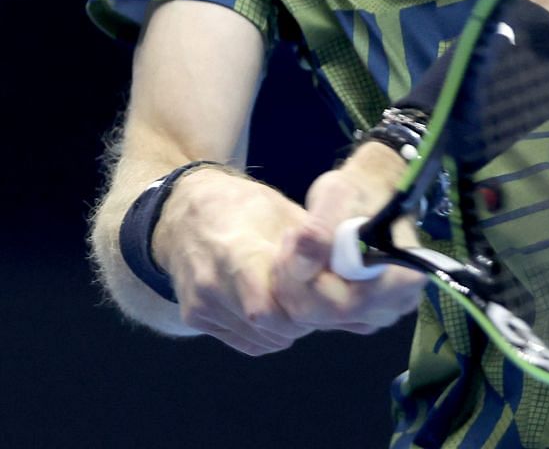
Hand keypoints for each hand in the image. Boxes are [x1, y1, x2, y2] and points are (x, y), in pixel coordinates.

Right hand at [153, 167, 318, 355]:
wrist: (182, 210)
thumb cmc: (242, 206)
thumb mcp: (286, 216)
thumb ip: (323, 253)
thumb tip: (366, 292)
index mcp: (235, 251)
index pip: (269, 306)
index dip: (306, 305)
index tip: (322, 288)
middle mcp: (212, 284)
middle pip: (271, 326)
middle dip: (303, 318)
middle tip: (313, 294)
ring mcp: (201, 304)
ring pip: (263, 339)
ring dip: (288, 326)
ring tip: (290, 293)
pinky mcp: (195, 317)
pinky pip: (247, 341)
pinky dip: (268, 331)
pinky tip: (271, 303)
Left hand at [269, 143, 426, 333]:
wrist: (367, 194)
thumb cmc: (359, 191)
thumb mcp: (338, 195)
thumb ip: (320, 231)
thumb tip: (303, 266)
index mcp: (401, 279)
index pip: (342, 303)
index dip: (309, 279)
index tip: (295, 238)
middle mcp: (394, 305)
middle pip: (327, 315)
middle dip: (296, 279)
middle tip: (291, 238)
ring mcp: (375, 315)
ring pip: (315, 318)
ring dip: (294, 282)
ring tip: (296, 245)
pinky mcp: (355, 318)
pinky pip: (314, 316)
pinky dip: (299, 290)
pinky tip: (303, 261)